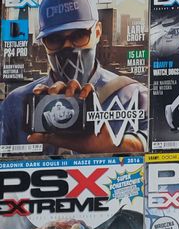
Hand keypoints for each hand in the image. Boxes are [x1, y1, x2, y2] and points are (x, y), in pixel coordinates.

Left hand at [28, 82, 142, 152]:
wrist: (98, 145)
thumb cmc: (80, 141)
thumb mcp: (60, 139)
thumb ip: (46, 137)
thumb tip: (30, 137)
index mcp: (59, 107)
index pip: (48, 93)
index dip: (41, 89)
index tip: (36, 92)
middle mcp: (69, 101)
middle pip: (60, 85)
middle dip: (55, 86)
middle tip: (52, 93)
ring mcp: (81, 99)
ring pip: (74, 83)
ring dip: (69, 86)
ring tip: (68, 94)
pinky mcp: (93, 100)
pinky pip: (90, 88)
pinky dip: (86, 89)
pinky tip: (82, 96)